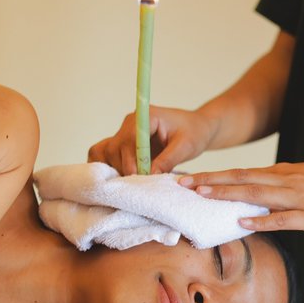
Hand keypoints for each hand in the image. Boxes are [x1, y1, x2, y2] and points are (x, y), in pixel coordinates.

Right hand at [88, 106, 213, 174]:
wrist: (196, 128)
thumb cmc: (194, 133)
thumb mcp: (186, 147)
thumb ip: (168, 159)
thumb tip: (150, 175)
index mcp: (146, 116)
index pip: (129, 139)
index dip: (131, 160)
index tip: (138, 176)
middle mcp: (131, 123)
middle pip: (114, 148)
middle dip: (125, 169)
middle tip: (139, 185)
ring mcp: (125, 133)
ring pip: (107, 153)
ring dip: (117, 170)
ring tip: (133, 184)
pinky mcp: (124, 144)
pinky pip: (107, 154)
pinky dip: (110, 167)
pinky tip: (119, 180)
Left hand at [178, 158, 303, 231]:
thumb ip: (281, 184)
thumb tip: (257, 192)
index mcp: (282, 174)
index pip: (240, 173)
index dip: (213, 175)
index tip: (189, 177)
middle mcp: (285, 182)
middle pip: (240, 179)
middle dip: (210, 181)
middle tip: (182, 183)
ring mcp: (298, 198)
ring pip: (256, 194)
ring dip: (228, 194)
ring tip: (202, 194)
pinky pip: (283, 218)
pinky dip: (262, 219)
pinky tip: (243, 222)